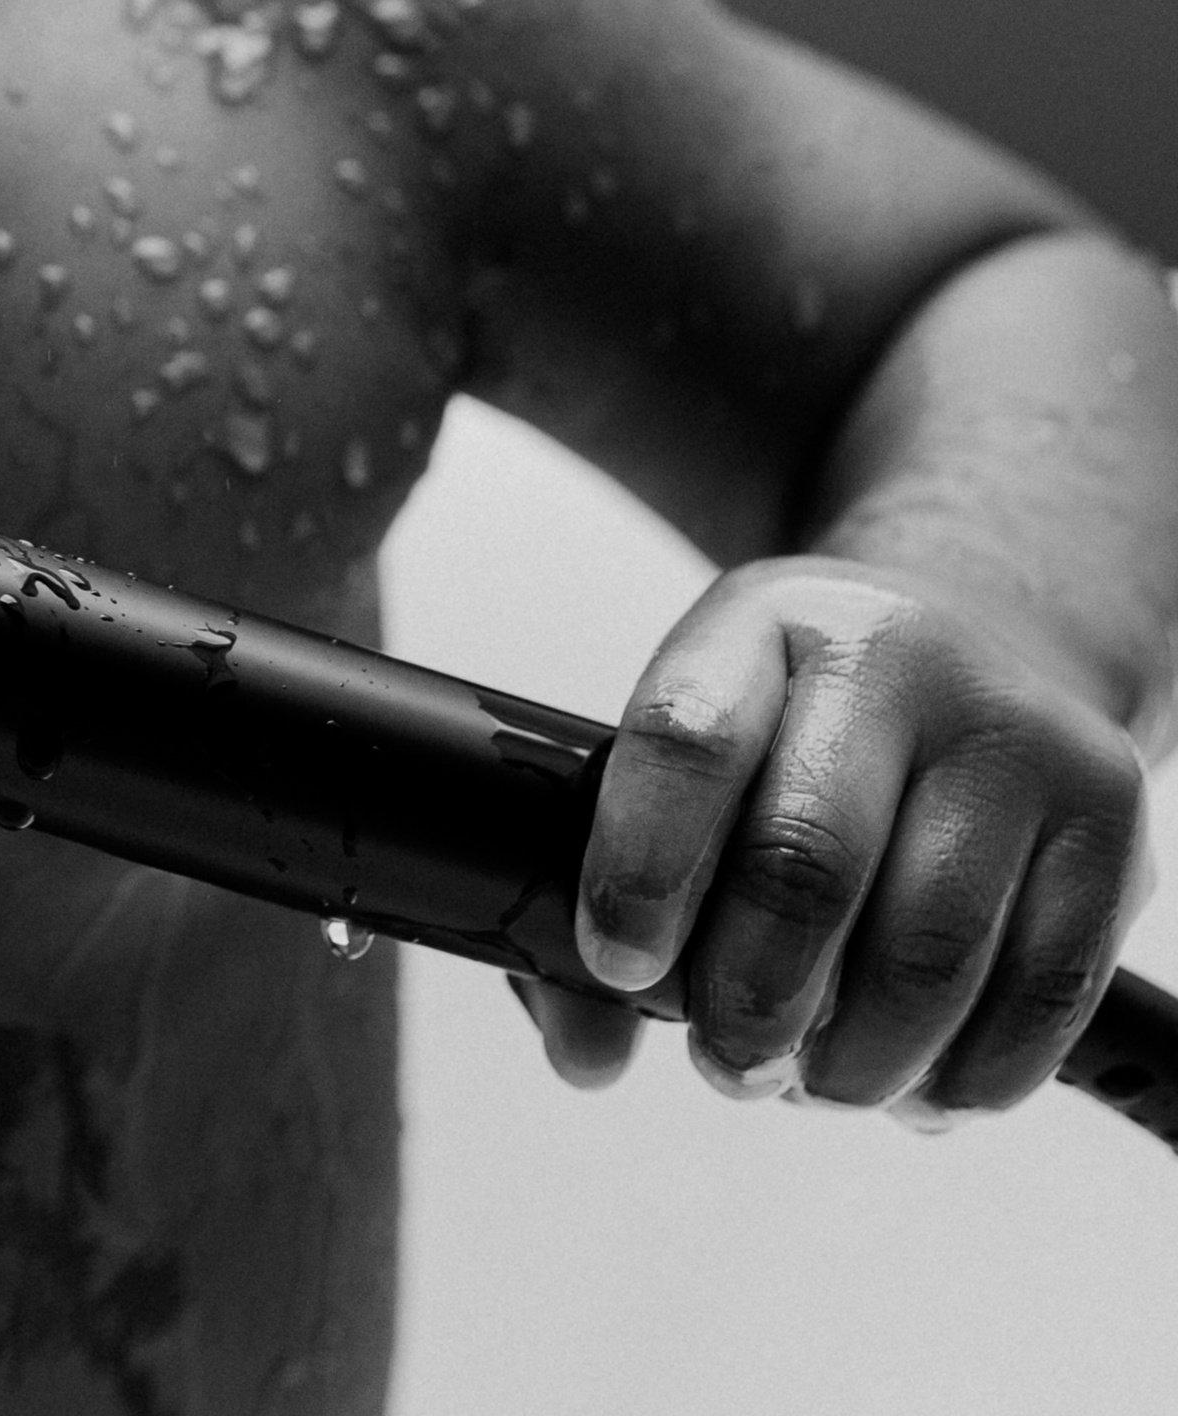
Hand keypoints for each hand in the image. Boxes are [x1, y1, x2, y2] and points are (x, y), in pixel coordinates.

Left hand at [514, 558, 1152, 1119]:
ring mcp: (1018, 733)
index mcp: (764, 618)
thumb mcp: (699, 749)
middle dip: (749, 1001)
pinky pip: (1039, 1000)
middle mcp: (899, 654)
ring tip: (812, 1077)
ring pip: (928, 955)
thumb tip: (583, 1056)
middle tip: (726, 1059)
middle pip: (808, 861)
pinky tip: (911, 1078)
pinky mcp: (1113, 820)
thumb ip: (614, 893)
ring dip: (854, 1063)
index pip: (686, 739)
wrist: (968, 651)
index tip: (620, 965)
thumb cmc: (800, 731)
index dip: (639, 872)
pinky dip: (961, 1078)